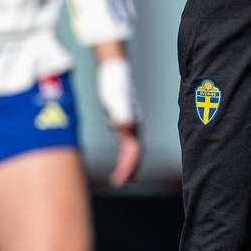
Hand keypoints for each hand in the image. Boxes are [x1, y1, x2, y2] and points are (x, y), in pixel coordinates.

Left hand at [92, 50, 141, 187]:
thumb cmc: (114, 83)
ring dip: (127, 164)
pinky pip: (126, 143)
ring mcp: (129, 123)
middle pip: (135, 154)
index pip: (133, 154)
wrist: (114, 69)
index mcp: (132, 125)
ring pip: (132, 150)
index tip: (118, 181)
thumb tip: (125, 128)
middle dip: (128, 170)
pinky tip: (118, 158)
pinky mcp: (122, 120)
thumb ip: (121, 114)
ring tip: (118, 176)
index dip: (127, 169)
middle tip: (118, 182)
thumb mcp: (115, 100)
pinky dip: (123, 154)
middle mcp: (133, 126)